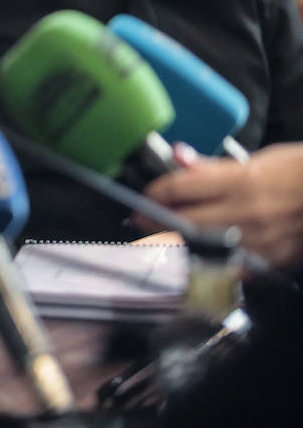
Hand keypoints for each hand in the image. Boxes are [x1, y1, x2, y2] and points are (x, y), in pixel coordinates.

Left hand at [141, 142, 302, 269]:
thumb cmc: (299, 172)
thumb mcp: (258, 160)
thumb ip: (214, 167)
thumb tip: (178, 157)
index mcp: (241, 181)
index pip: (179, 188)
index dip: (154, 193)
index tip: (145, 198)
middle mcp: (246, 213)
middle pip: (181, 222)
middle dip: (154, 222)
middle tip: (141, 221)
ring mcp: (257, 242)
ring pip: (198, 249)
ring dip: (172, 244)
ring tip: (158, 239)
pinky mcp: (268, 262)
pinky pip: (226, 270)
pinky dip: (205, 265)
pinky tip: (193, 260)